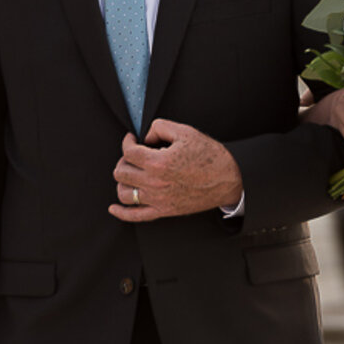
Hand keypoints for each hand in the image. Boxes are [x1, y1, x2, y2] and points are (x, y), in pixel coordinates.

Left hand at [109, 118, 243, 220]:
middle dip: (124, 160)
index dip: (127, 142)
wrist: (229, 180)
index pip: (128, 152)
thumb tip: (146, 136)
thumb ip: (160, 128)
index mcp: (159, 162)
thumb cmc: (211, 157)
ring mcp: (158, 199)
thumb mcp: (187, 132)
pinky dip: (121, 212)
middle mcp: (154, 183)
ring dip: (123, 181)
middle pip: (121, 172)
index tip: (131, 140)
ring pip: (123, 193)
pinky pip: (135, 216)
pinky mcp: (163, 211)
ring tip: (132, 174)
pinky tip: (114, 207)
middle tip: (133, 156)